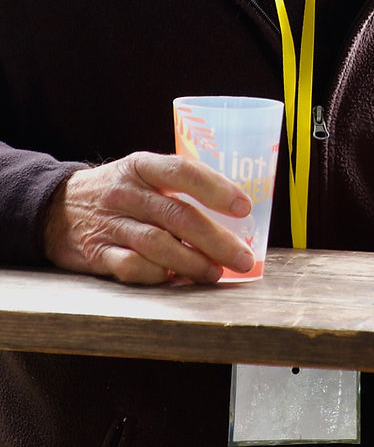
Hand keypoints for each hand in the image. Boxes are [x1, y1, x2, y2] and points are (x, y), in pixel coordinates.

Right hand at [42, 152, 255, 284]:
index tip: (244, 207)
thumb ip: (180, 187)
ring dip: (193, 262)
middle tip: (243, 258)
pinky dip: (159, 275)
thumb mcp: (144, 175)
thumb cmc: (119, 192)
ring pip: (158, 244)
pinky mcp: (96, 253)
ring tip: (216, 273)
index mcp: (142, 166)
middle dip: (216, 239)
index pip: (183, 171)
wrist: (55, 208)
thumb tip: (233, 215)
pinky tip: (178, 280)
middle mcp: (126, 192)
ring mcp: (110, 223)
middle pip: (178, 215)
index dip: (216, 188)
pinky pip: (132, 267)